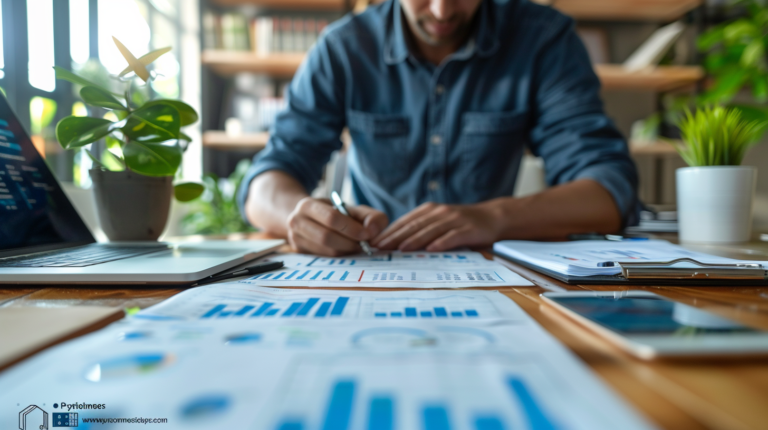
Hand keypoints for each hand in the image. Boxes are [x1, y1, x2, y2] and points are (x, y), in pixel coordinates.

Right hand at [286, 197, 388, 255]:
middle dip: (349, 243)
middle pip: (326, 237)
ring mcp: (294, 238)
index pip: (331, 218)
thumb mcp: (351, 209)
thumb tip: (373, 231)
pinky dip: (339, 256)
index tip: (367, 235)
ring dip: (346, 251)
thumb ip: (369, 216)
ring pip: (326, 251)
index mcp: (308, 205)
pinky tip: (345, 250)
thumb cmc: (334, 213)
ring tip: (356, 247)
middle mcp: (296, 221)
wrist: (307, 218)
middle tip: (364, 245)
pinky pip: (323, 258)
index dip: (351, 228)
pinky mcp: (298, 252)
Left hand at [371, 202, 500, 251]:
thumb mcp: (439, 221)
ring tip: (400, 249)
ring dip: (414, 240)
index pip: (405, 222)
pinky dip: (441, 242)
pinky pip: (452, 236)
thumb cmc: (461, 223)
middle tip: (380, 248)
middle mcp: (439, 212)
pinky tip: (431, 249)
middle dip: (395, 237)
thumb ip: (421, 228)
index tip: (374, 242)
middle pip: (414, 226)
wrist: (492, 217)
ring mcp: (454, 220)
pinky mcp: (467, 229)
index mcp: (429, 210)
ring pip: (430, 230)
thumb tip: (396, 243)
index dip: (389, 232)